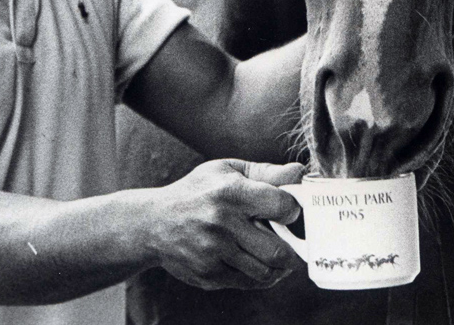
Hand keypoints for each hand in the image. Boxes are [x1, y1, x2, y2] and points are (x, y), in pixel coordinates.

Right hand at [147, 159, 303, 290]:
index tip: (289, 211)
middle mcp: (222, 223)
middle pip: (277, 250)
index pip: (281, 206)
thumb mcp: (226, 171)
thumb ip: (265, 173)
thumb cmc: (197, 191)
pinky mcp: (208, 275)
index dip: (292, 210)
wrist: (154, 222)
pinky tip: (259, 262)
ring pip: (265, 271)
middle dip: (292, 250)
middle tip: (294, 243)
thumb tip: (299, 171)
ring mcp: (214, 252)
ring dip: (279, 267)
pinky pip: (248, 283)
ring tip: (278, 255)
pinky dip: (261, 276)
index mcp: (230, 192)